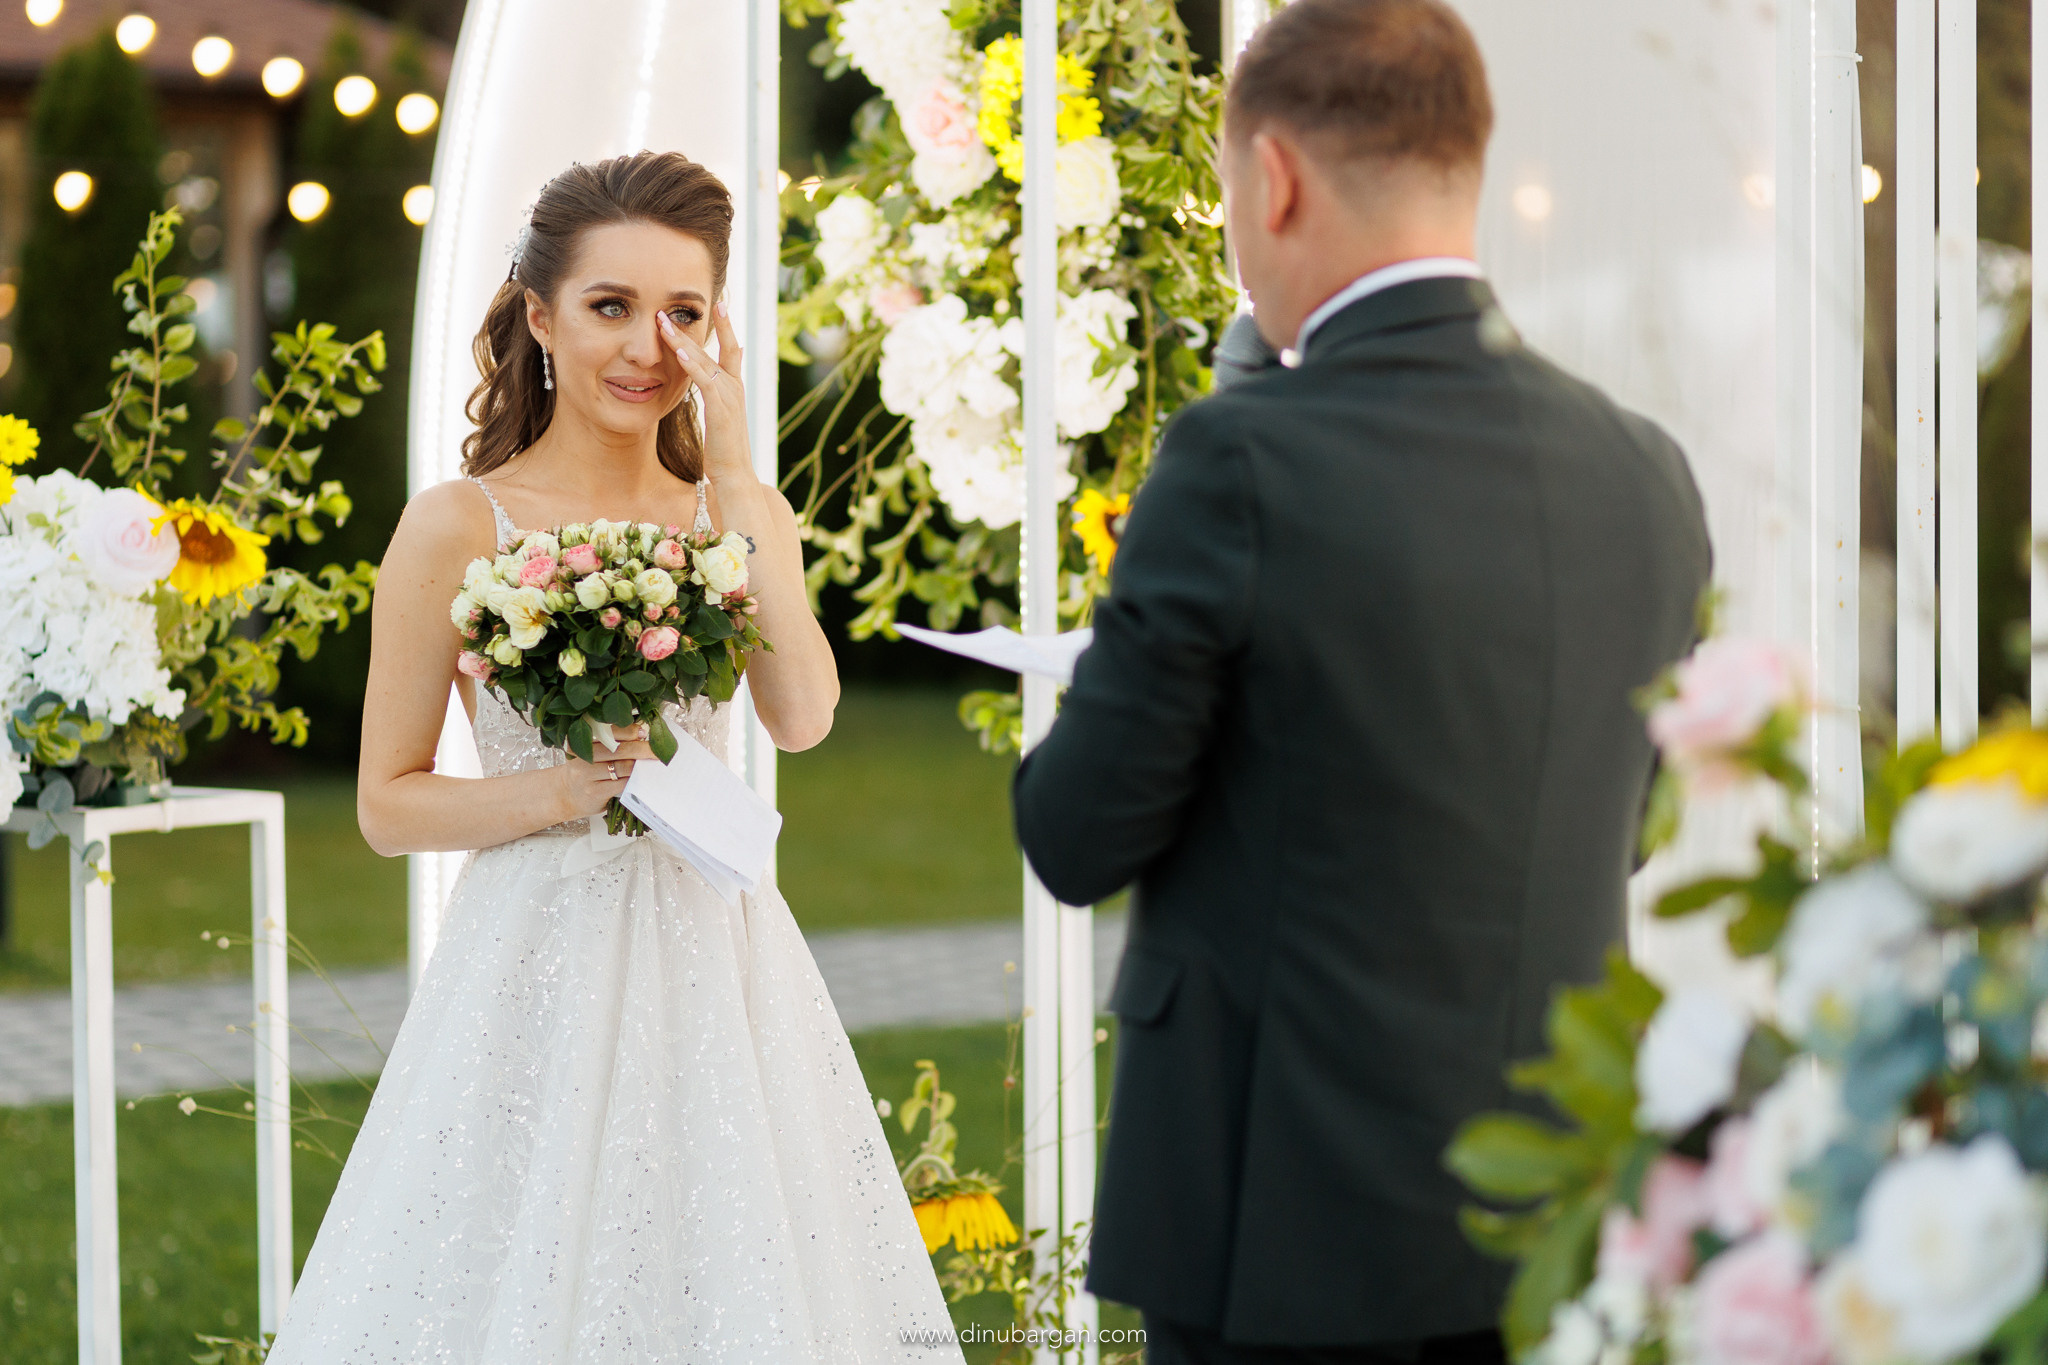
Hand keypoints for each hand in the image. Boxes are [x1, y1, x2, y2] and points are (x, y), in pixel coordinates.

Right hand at [554, 724, 658, 818]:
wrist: (564, 795)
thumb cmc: (584, 771)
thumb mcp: (590, 753)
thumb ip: (610, 744)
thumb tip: (642, 737)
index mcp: (582, 741)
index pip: (608, 732)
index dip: (628, 731)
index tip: (643, 732)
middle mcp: (583, 757)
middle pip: (618, 749)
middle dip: (642, 748)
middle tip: (657, 750)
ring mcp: (587, 776)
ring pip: (622, 767)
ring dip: (640, 765)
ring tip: (652, 763)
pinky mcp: (594, 793)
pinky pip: (620, 784)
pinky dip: (633, 780)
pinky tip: (641, 778)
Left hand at [659, 304, 749, 483]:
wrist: (735, 475)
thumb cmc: (723, 452)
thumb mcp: (719, 419)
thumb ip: (714, 398)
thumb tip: (705, 387)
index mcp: (734, 388)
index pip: (729, 348)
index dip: (722, 326)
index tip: (712, 306)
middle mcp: (734, 386)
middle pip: (711, 348)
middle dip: (688, 328)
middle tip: (667, 309)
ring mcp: (729, 395)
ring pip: (703, 359)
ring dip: (681, 339)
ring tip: (662, 321)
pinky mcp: (720, 407)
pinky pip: (703, 379)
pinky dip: (690, 363)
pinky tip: (676, 350)